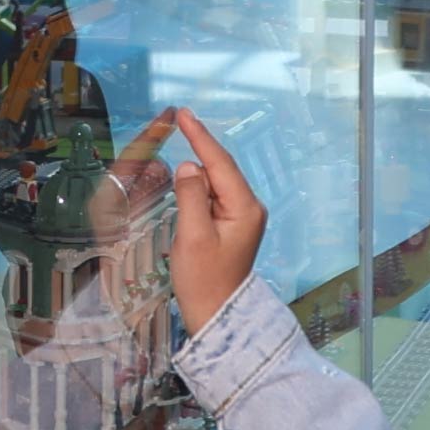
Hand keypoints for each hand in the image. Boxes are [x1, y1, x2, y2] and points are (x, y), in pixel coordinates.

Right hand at [146, 112, 263, 323]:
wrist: (216, 315)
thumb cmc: (204, 280)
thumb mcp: (193, 236)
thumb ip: (191, 196)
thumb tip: (189, 166)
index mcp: (245, 208)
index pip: (220, 163)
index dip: (200, 137)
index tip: (184, 114)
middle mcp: (250, 207)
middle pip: (220, 170)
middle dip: (199, 153)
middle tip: (179, 124)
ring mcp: (243, 216)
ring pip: (216, 183)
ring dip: (197, 178)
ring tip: (182, 180)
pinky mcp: (233, 224)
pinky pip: (214, 197)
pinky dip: (199, 191)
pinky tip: (187, 193)